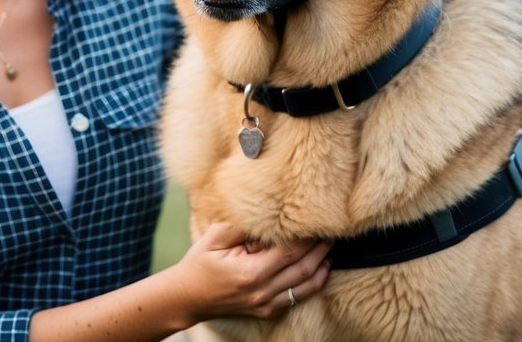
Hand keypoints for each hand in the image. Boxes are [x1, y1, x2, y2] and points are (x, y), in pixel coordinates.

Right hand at [172, 222, 331, 322]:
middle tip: (333, 228)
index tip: (316, 218)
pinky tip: (322, 266)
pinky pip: (299, 297)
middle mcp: (262, 291)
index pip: (289, 250)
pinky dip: (315, 281)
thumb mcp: (214, 237)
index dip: (306, 235)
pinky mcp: (268, 310)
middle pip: (304, 267)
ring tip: (333, 245)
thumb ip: (241, 225)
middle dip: (321, 246)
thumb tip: (266, 211)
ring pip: (307, 285)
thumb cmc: (200, 263)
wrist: (188, 297)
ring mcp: (266, 304)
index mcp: (250, 272)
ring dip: (323, 264)